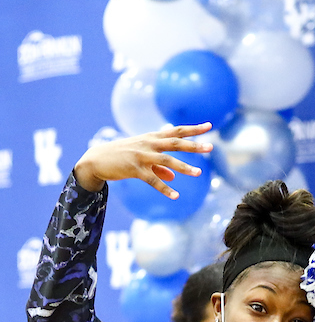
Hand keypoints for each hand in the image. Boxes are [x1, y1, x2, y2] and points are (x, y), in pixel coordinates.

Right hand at [73, 123, 212, 197]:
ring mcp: (142, 156)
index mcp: (152, 138)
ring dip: (184, 167)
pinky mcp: (134, 169)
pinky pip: (153, 180)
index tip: (209, 126)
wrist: (97, 159)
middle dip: (193, 145)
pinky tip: (175, 196)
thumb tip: (174, 176)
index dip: (192, 129)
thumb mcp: (142, 158)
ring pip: (167, 161)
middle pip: (175, 143)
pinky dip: (165, 188)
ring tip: (199, 173)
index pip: (176, 131)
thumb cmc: (122, 157)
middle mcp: (149, 144)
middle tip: (211, 147)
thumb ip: (160, 167)